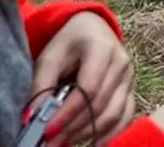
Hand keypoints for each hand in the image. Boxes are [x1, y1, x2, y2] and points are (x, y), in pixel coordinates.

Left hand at [30, 12, 134, 145]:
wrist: (93, 29)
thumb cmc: (69, 43)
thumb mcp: (50, 56)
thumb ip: (42, 85)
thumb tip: (32, 118)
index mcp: (101, 47)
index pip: (89, 88)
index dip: (68, 112)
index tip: (47, 130)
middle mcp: (121, 62)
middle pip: (101, 104)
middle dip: (74, 128)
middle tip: (51, 143)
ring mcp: (130, 77)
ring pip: (114, 114)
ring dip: (88, 133)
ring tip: (64, 143)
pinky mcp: (131, 90)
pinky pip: (125, 117)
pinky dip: (110, 135)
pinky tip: (92, 144)